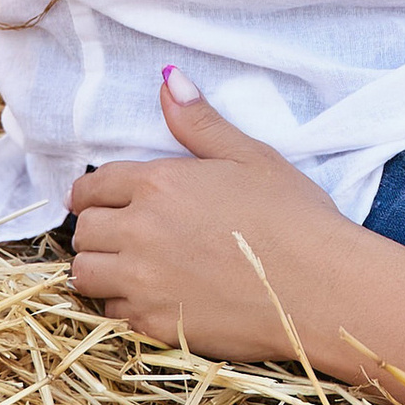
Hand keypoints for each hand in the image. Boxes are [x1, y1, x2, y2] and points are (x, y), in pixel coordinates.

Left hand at [68, 75, 355, 363]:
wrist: (320, 288)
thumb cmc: (294, 217)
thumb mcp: (250, 156)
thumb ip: (199, 122)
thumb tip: (168, 79)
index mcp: (159, 184)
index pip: (93, 187)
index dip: (92, 193)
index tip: (100, 201)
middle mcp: (140, 232)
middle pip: (84, 232)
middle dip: (97, 229)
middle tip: (121, 234)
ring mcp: (144, 283)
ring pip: (86, 275)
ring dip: (100, 269)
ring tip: (126, 268)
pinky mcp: (155, 325)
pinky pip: (113, 315)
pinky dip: (123, 307)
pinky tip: (153, 298)